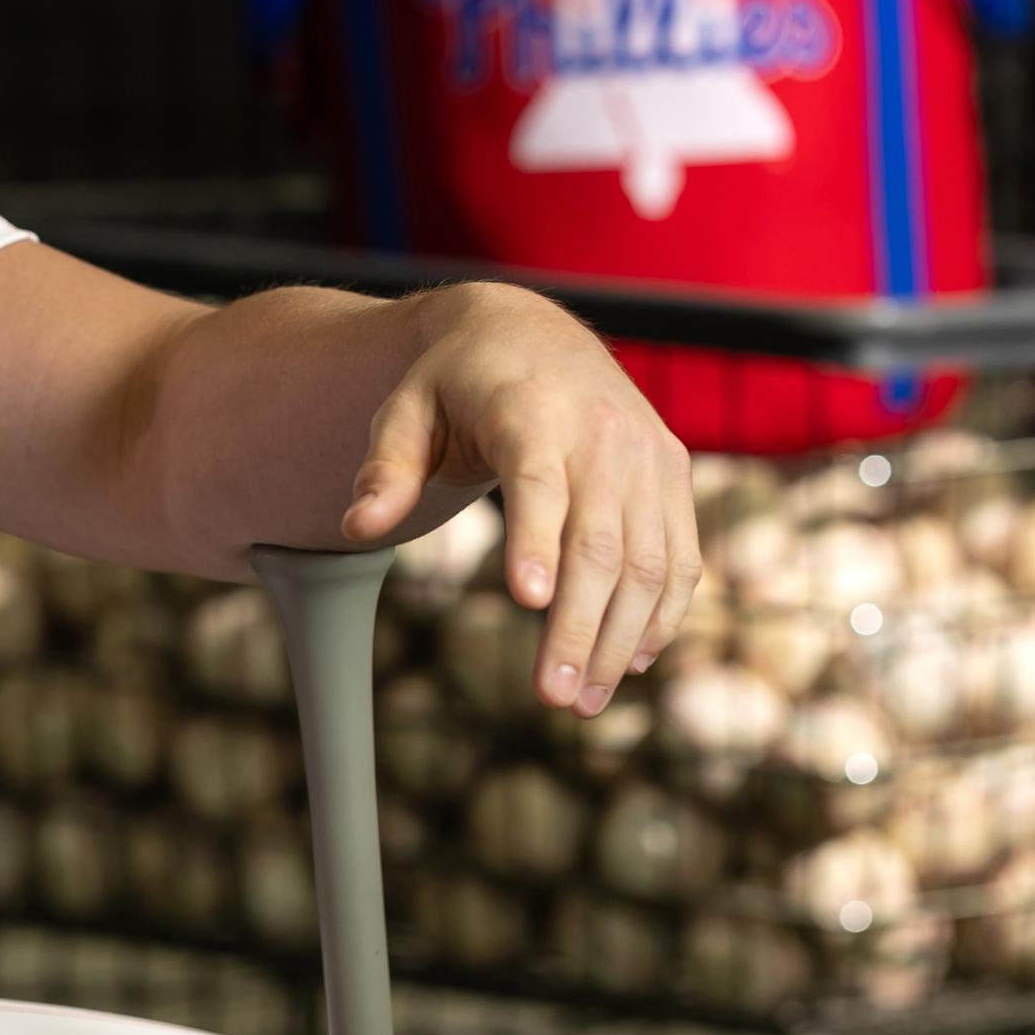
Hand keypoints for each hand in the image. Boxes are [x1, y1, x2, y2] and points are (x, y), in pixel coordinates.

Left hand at [340, 284, 697, 715]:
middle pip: (598, 540)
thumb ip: (385, 470)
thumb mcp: (405, 410)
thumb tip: (355, 529)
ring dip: (620, 638)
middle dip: (578, 626)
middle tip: (552, 698)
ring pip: (649, 559)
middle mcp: (601, 432)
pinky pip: (680, 555)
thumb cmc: (458, 383)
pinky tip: (628, 663)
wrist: (534, 333)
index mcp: (530, 411)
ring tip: (583, 701)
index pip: (537, 481)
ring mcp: (646, 454)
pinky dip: (662, 614)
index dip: (536, 539)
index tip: (527, 602)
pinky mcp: (672, 473)